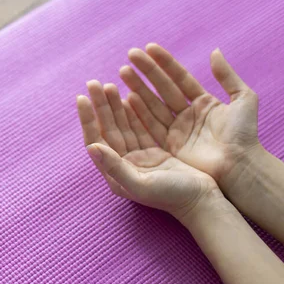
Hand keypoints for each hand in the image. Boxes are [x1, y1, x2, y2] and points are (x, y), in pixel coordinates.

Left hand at [77, 80, 221, 220]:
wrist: (202, 201)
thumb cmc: (172, 196)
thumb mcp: (141, 184)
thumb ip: (115, 167)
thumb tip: (91, 147)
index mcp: (115, 173)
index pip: (96, 140)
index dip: (88, 119)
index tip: (82, 97)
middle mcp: (124, 163)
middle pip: (109, 128)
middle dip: (100, 105)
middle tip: (94, 82)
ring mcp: (139, 156)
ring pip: (124, 124)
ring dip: (115, 105)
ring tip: (109, 84)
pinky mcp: (155, 150)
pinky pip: (141, 125)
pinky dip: (135, 110)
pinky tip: (130, 94)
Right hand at [120, 44, 261, 187]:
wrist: (240, 166)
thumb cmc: (245, 135)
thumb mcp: (244, 99)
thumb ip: (228, 76)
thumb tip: (214, 51)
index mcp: (204, 102)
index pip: (180, 77)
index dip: (165, 62)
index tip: (149, 47)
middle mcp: (188, 114)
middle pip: (163, 88)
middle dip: (146, 72)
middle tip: (130, 55)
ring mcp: (178, 130)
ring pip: (154, 104)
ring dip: (138, 88)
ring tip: (123, 72)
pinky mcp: (171, 145)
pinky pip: (152, 125)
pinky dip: (139, 112)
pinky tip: (127, 98)